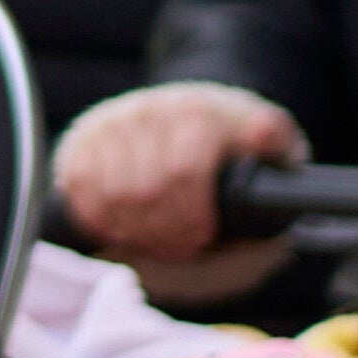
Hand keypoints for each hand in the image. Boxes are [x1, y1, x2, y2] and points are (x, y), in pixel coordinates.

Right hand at [52, 82, 301, 268]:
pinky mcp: (83, 139)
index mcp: (200, 110)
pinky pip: (84, 192)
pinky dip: (105, 222)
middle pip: (147, 190)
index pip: (184, 171)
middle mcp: (152, 109)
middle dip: (167, 231)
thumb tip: (264, 130)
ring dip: (138, 231)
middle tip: (183, 247)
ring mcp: (114, 123)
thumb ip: (274, 144)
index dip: (193, 216)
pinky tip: (129, 229)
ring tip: (160, 241)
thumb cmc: (235, 149)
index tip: (204, 237)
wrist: (188, 121)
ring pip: (115, 195)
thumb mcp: (271, 145)